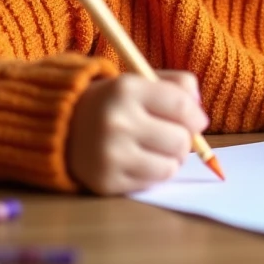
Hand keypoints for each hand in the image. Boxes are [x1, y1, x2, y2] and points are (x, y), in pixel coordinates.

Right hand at [67, 71, 207, 194]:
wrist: (63, 127)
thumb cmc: (114, 103)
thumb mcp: (140, 81)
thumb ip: (177, 86)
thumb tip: (200, 113)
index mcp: (126, 89)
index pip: (182, 106)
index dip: (196, 116)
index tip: (196, 120)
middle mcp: (117, 122)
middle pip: (180, 140)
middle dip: (185, 139)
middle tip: (175, 136)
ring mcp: (110, 154)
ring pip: (171, 166)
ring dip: (173, 159)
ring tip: (159, 149)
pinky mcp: (106, 181)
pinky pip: (153, 182)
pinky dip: (155, 173)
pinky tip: (142, 161)